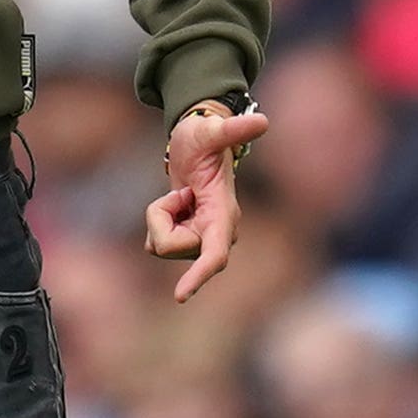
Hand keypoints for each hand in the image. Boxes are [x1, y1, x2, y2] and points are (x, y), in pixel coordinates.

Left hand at [144, 101, 269, 303]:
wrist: (196, 144)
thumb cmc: (203, 137)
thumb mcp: (211, 130)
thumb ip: (232, 130)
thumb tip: (262, 122)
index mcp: (224, 215)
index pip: (214, 253)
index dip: (199, 274)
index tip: (180, 295)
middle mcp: (216, 233)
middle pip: (173, 247)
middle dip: (162, 218)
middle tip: (180, 191)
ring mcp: (201, 240)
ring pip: (161, 246)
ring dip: (160, 217)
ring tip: (180, 195)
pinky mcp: (186, 242)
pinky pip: (155, 244)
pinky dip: (156, 223)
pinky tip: (175, 207)